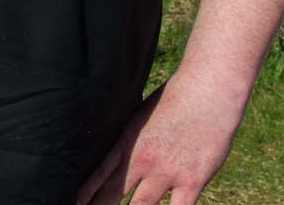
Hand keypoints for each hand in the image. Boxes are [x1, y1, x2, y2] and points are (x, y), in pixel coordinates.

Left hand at [76, 76, 240, 204]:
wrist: (208, 91)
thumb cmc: (175, 99)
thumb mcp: (141, 116)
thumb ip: (130, 139)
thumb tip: (115, 152)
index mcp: (126, 142)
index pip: (98, 174)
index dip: (85, 193)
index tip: (75, 202)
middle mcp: (143, 160)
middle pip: (113, 194)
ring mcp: (168, 172)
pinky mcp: (193, 181)